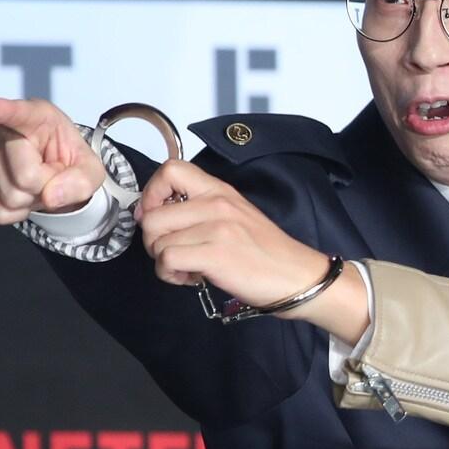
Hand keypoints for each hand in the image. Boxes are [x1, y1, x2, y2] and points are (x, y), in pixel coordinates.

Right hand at [0, 98, 106, 223]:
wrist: (54, 173)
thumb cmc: (69, 161)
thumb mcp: (91, 169)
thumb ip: (83, 180)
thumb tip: (50, 196)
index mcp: (37, 117)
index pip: (17, 113)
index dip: (3, 111)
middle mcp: (4, 130)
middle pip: (26, 176)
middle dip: (46, 186)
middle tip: (50, 174)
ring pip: (11, 197)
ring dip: (31, 199)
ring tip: (37, 181)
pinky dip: (18, 211)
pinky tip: (23, 192)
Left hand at [137, 161, 369, 339]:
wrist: (296, 277)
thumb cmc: (267, 253)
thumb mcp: (236, 216)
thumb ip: (201, 210)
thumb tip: (159, 218)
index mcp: (220, 191)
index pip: (170, 169)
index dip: (151, 193)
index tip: (156, 215)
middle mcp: (216, 204)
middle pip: (153, 215)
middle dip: (153, 241)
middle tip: (173, 254)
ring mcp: (216, 228)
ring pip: (158, 242)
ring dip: (164, 262)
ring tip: (187, 269)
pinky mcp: (215, 255)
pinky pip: (168, 260)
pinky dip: (171, 275)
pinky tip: (191, 278)